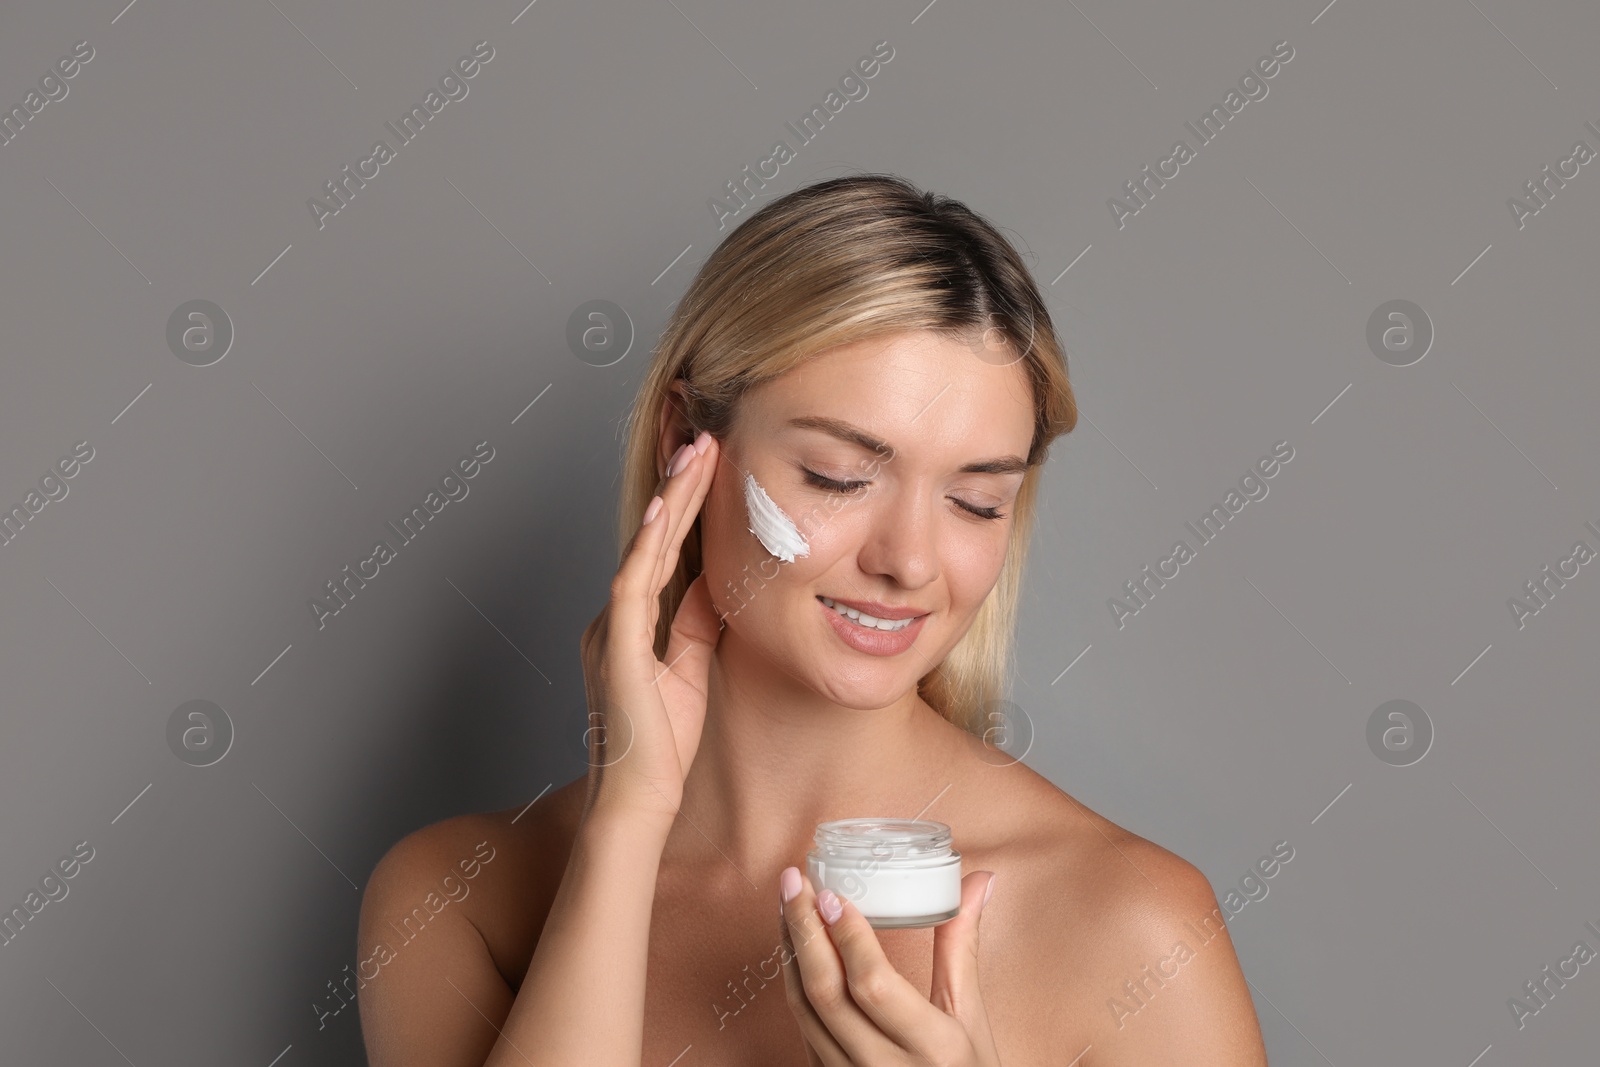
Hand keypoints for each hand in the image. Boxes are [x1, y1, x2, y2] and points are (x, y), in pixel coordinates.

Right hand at [579, 431, 722, 823]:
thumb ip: (696, 622)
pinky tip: (664, 511)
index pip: (661, 549)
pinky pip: (632, 585)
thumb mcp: (690, 666)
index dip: (683, 505)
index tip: (708, 464)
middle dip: (678, 486)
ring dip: (670, 500)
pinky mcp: (615, 647)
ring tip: (695, 454)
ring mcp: (611, 628)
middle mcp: (613, 617)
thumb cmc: (662, 744)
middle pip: (650, 538)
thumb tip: (715, 581)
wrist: (639, 797)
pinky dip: (647, 545)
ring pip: (642, 549)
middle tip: (705, 439)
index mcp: (629, 622)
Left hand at [777, 866, 1003, 1065]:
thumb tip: (978, 881)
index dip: (847, 937)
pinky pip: (802, 1030)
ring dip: (790, 952)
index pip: (873, 985)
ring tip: (788, 904)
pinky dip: (794, 984)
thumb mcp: (971, 1016)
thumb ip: (962, 946)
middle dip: (803, 930)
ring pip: (804, 1010)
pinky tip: (794, 950)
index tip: (831, 893)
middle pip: (826, 993)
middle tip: (794, 881)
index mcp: (931, 1047)